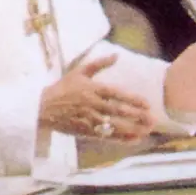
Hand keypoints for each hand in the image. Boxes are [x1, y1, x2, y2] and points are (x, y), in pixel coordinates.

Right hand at [39, 55, 156, 140]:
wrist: (42, 107)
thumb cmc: (62, 88)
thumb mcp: (79, 72)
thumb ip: (99, 63)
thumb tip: (117, 54)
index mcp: (92, 89)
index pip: (116, 94)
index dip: (133, 100)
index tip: (147, 104)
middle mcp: (92, 104)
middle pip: (118, 112)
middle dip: (137, 116)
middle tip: (153, 119)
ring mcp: (88, 119)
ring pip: (113, 126)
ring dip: (132, 129)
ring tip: (147, 130)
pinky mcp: (84, 131)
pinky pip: (106, 136)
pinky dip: (120, 138)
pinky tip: (134, 139)